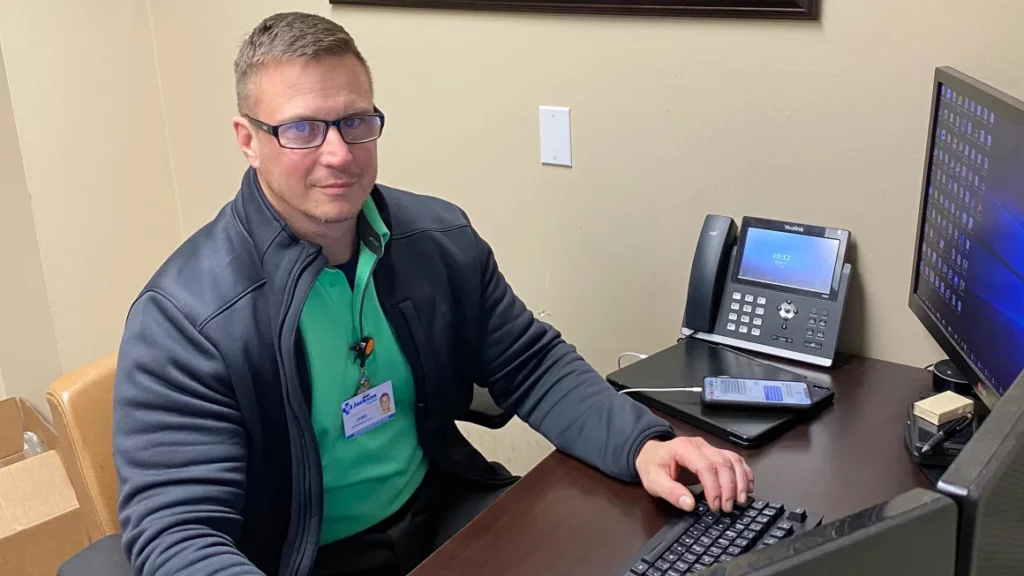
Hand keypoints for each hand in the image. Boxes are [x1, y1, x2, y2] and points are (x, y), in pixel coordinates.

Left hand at [636, 437, 753, 513]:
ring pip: (733, 460)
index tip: (714, 505)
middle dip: (729, 487)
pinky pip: (735, 459)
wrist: (651, 454)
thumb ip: (670, 492)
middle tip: (727, 507)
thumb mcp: (653, 481)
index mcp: (683, 448)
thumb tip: (689, 504)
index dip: (713, 487)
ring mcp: (709, 447)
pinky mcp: (715, 453)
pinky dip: (744, 472)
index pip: (705, 466)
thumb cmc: (653, 466)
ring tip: (740, 500)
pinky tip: (747, 487)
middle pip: (723, 463)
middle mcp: (700, 445)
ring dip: (740, 481)